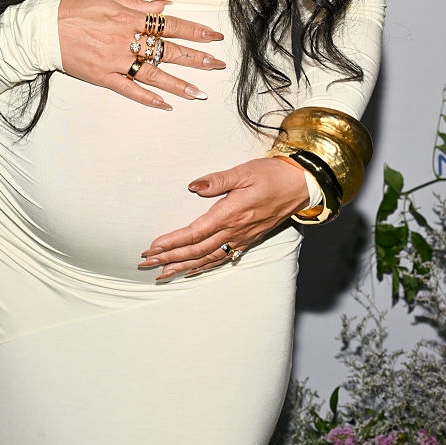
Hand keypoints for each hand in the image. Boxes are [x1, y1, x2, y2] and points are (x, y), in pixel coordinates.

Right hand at [57, 0, 224, 109]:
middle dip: (195, 58)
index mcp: (130, 18)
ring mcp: (115, 61)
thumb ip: (139, 4)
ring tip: (199, 93)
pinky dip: (147, 97)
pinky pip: (128, 89)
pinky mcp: (103, 77)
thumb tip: (164, 6)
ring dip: (178, 84)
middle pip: (167, 51)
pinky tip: (165, 104)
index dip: (194, 31)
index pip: (170, 26)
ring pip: (153, 74)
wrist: (47, 29)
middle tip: (216, 65)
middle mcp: (126, 40)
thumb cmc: (77, 10)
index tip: (213, 36)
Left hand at [139, 157, 309, 278]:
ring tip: (163, 273)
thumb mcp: (243, 171)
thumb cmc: (271, 175)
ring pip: (208, 258)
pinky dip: (203, 266)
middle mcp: (235, 230)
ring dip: (184, 266)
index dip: (173, 242)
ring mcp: (242, 238)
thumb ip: (217, 180)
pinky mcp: (247, 240)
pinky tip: (191, 270)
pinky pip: (221, 258)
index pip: (196, 232)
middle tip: (146, 264)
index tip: (154, 247)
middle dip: (170, 258)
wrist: (299, 185)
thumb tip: (193, 186)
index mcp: (231, 213)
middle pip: (197, 250)